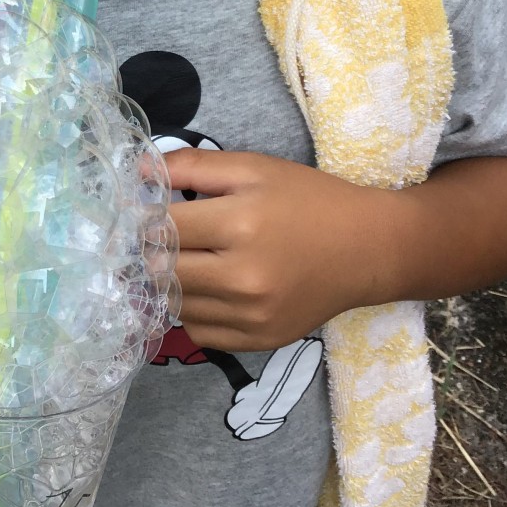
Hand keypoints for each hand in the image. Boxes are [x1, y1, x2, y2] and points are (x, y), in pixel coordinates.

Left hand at [165, 149, 391, 352]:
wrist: (367, 249)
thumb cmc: (307, 199)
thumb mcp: (252, 167)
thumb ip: (191, 166)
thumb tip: (138, 169)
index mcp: (240, 224)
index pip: (162, 226)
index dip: (145, 215)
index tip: (144, 209)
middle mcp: (243, 277)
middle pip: (162, 269)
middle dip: (152, 249)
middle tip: (161, 235)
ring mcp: (251, 315)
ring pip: (175, 303)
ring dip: (170, 281)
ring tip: (189, 258)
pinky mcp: (259, 341)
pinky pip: (198, 331)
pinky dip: (193, 310)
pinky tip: (210, 286)